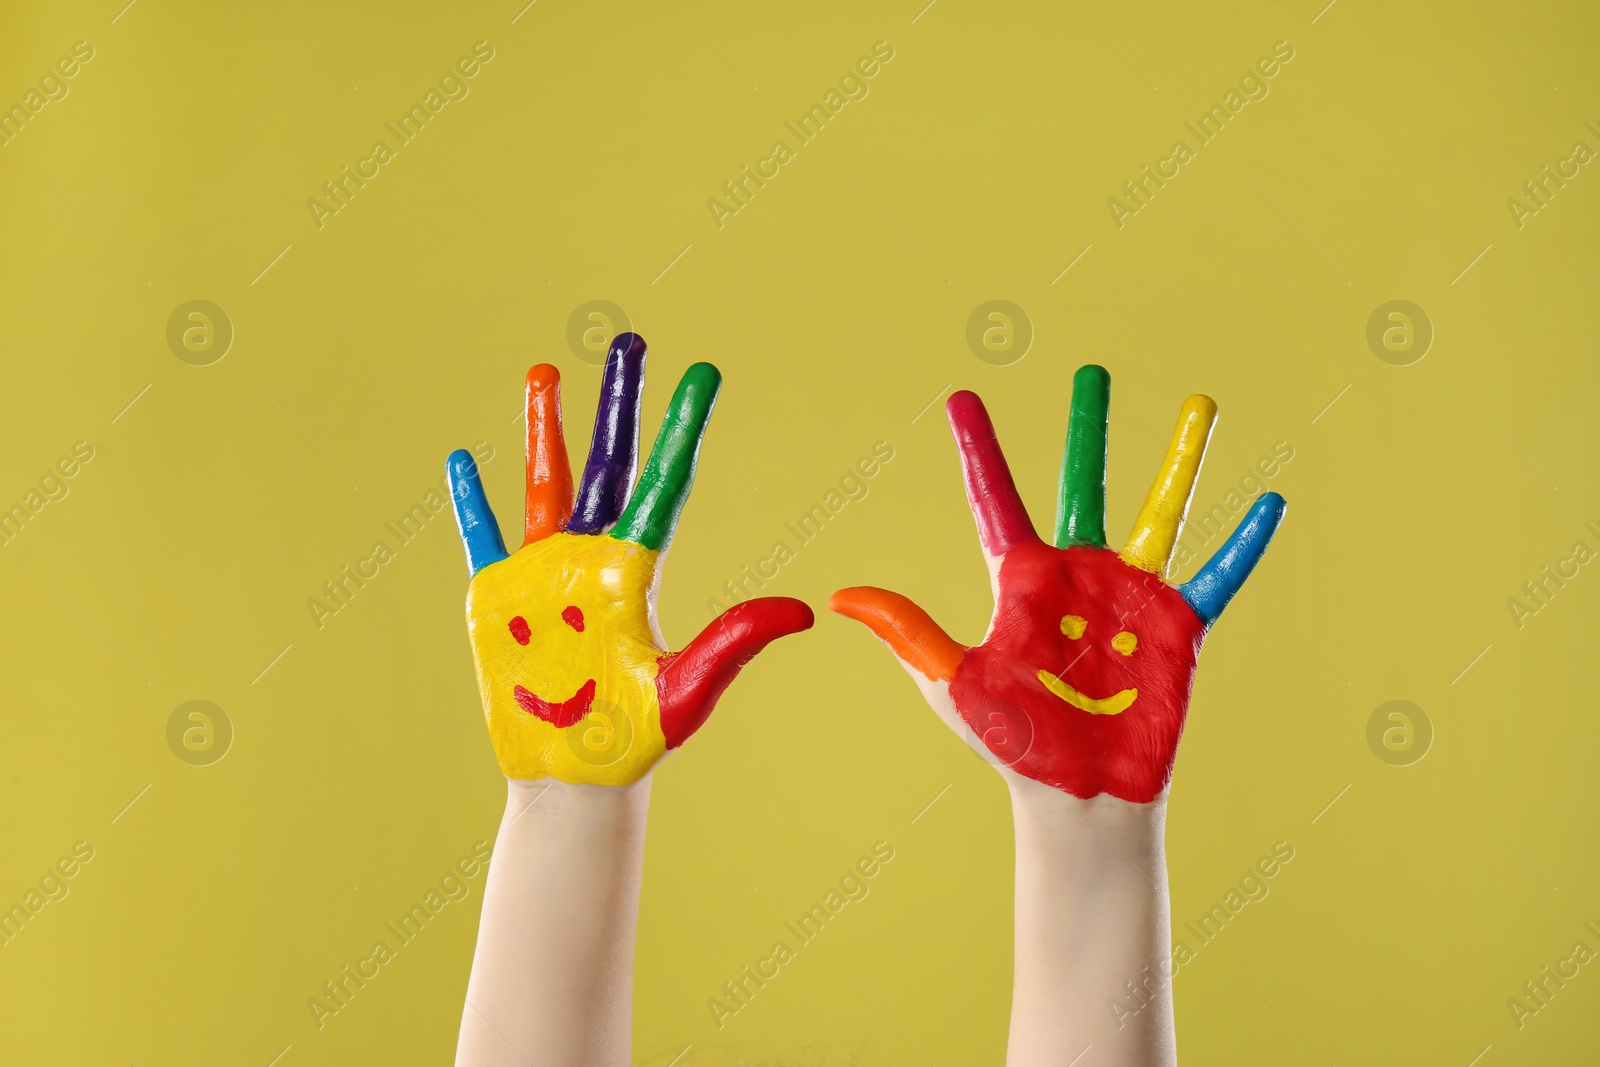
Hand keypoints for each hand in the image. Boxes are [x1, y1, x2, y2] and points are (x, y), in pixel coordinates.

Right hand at [447, 334, 812, 784]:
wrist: (575, 779)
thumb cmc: (637, 740)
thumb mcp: (688, 689)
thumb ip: (733, 642)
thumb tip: (802, 612)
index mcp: (639, 571)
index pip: (664, 485)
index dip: (681, 430)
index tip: (703, 376)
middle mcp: (593, 559)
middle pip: (609, 463)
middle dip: (619, 402)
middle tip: (631, 342)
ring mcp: (543, 575)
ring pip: (546, 482)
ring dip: (546, 427)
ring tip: (546, 369)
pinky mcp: (498, 600)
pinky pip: (483, 538)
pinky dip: (472, 502)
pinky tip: (463, 460)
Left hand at [830, 366, 1284, 802]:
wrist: (1076, 798)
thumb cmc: (1011, 743)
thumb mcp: (953, 683)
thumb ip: (909, 631)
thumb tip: (840, 595)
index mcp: (1021, 580)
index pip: (995, 499)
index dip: (977, 449)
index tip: (960, 398)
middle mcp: (1078, 574)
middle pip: (1084, 482)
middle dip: (1087, 428)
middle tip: (1090, 371)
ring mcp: (1131, 595)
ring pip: (1161, 508)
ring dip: (1182, 457)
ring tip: (1202, 402)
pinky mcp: (1176, 627)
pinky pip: (1216, 575)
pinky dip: (1243, 542)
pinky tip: (1270, 501)